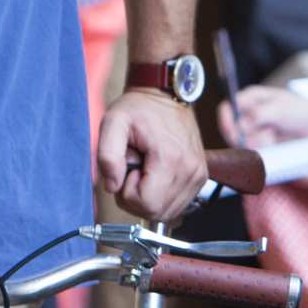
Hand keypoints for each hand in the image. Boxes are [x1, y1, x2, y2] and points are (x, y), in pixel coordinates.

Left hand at [96, 91, 206, 221]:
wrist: (166, 95)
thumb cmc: (139, 108)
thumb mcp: (113, 122)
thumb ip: (107, 155)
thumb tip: (112, 186)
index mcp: (170, 158)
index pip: (146, 204)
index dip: (128, 192)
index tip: (129, 167)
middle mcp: (190, 170)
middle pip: (156, 212)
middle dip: (136, 197)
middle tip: (135, 168)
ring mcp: (198, 175)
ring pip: (167, 212)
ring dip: (149, 198)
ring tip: (146, 169)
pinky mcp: (200, 177)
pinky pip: (176, 204)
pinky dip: (161, 196)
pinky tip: (156, 174)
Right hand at [225, 85, 306, 144]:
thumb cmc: (298, 110)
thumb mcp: (280, 109)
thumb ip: (260, 114)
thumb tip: (241, 124)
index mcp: (250, 99)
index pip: (227, 108)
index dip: (226, 119)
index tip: (232, 130)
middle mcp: (247, 114)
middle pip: (231, 129)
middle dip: (246, 135)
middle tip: (266, 134)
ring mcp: (252, 130)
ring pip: (242, 142)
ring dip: (258, 142)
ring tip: (273, 136)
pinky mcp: (258, 143)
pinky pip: (252, 150)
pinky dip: (262, 148)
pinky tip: (274, 142)